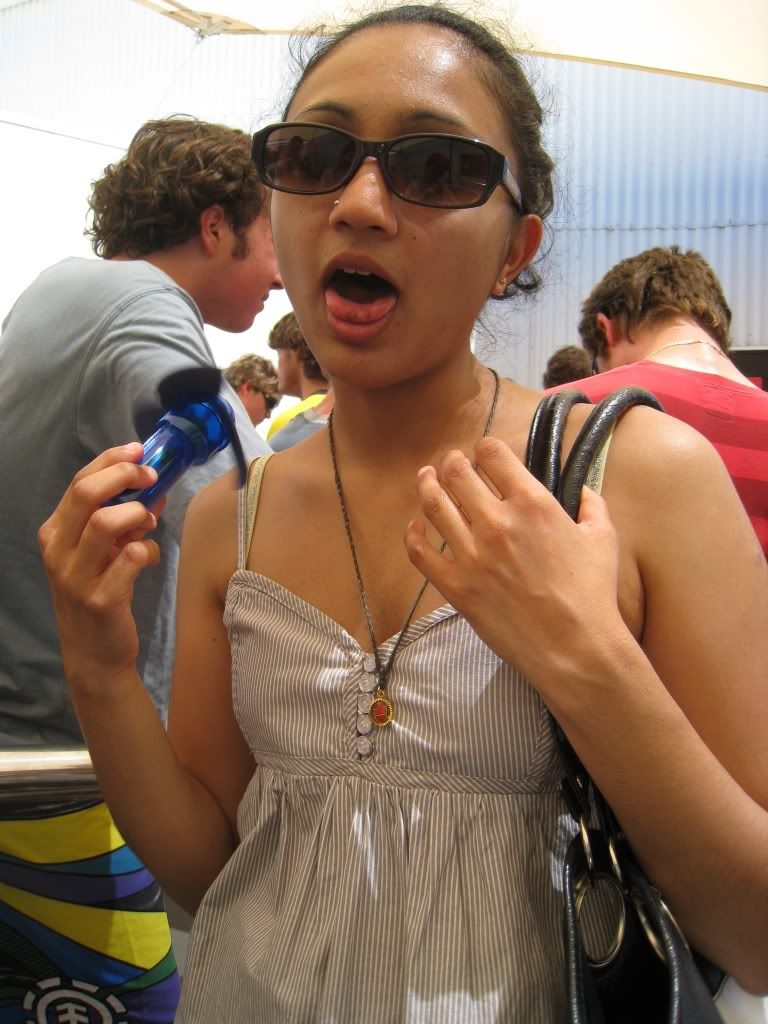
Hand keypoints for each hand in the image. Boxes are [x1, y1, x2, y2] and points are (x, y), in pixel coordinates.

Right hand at [38, 444, 162, 690]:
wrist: (94, 653)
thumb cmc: (99, 593)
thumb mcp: (100, 552)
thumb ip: (120, 519)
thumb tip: (154, 488)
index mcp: (54, 533)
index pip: (78, 482)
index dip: (110, 460)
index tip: (138, 450)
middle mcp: (58, 552)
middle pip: (85, 495)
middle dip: (122, 476)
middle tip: (150, 476)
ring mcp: (76, 577)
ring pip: (104, 523)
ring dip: (136, 514)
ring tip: (150, 522)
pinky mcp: (100, 599)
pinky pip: (130, 560)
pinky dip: (148, 551)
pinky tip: (150, 557)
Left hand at [404, 436, 624, 690]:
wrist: (574, 647)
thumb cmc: (591, 595)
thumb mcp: (603, 539)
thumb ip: (592, 506)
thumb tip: (584, 490)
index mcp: (532, 503)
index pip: (493, 454)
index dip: (485, 448)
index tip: (483, 453)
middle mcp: (497, 522)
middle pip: (457, 474)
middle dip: (452, 462)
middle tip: (451, 462)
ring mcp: (471, 554)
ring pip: (434, 505)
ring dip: (427, 485)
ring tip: (426, 478)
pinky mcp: (456, 585)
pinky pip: (420, 552)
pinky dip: (413, 534)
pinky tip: (415, 526)